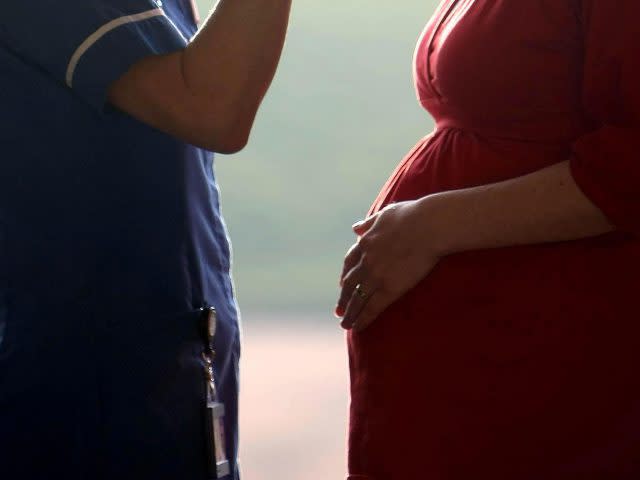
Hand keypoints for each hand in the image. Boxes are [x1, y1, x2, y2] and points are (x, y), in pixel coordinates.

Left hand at [335, 199, 443, 331]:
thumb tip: (355, 228)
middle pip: (349, 284)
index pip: (350, 262)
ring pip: (357, 299)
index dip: (345, 275)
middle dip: (343, 298)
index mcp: (365, 243)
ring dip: (349, 313)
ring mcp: (376, 276)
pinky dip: (362, 319)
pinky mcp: (389, 288)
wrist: (428, 225)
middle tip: (339, 310)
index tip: (341, 284)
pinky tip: (357, 328)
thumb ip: (369, 223)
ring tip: (345, 324)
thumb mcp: (385, 214)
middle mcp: (366, 261)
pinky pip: (371, 308)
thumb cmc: (412, 215)